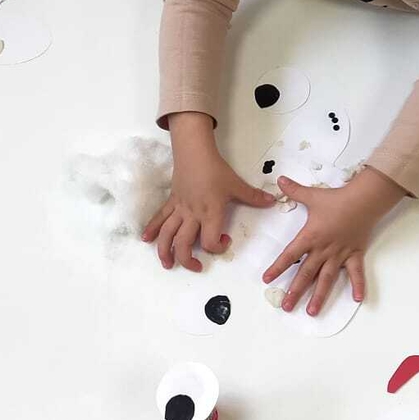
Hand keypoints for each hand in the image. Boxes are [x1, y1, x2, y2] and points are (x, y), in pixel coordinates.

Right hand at [144, 112, 274, 269]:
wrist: (194, 152)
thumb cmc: (215, 169)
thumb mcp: (237, 184)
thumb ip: (253, 196)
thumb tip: (272, 201)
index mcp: (210, 213)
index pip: (209, 240)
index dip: (217, 248)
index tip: (225, 241)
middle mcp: (192, 215)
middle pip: (184, 243)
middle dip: (187, 259)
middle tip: (196, 267)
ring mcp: (179, 209)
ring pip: (168, 234)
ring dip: (165, 251)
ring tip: (167, 264)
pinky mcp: (171, 202)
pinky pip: (160, 217)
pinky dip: (152, 228)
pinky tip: (146, 239)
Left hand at [262, 168, 402, 314]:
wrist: (363, 200)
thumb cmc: (337, 199)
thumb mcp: (313, 195)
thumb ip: (294, 190)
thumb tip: (280, 180)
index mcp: (310, 237)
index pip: (290, 256)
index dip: (277, 268)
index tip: (267, 279)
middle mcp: (323, 250)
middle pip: (306, 274)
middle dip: (295, 291)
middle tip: (286, 307)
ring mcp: (339, 254)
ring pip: (327, 279)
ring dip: (319, 296)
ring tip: (312, 311)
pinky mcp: (354, 254)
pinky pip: (356, 273)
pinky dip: (358, 285)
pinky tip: (358, 300)